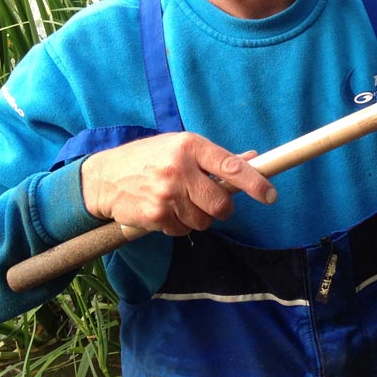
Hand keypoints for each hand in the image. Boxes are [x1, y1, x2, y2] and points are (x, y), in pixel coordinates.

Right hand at [80, 132, 276, 234]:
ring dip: (199, 217)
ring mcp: (166, 194)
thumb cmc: (150, 157)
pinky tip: (167, 211)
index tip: (271, 195)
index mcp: (190, 146)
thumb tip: (254, 158)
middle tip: (212, 202)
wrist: (106, 177)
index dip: (255, 183)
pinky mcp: (155, 216)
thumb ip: (216, 157)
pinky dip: (180, 225)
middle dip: (222, 208)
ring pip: (203, 221)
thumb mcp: (181, 146)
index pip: (231, 166)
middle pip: (221, 204)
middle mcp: (179, 169)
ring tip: (181, 202)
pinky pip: (183, 231)